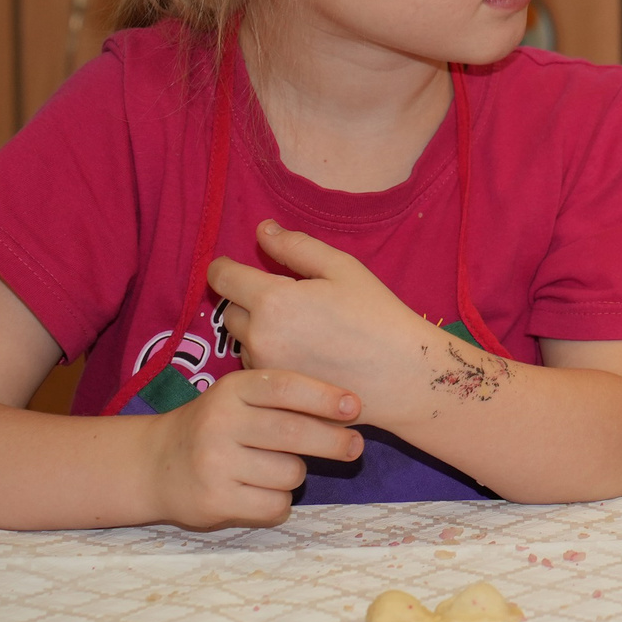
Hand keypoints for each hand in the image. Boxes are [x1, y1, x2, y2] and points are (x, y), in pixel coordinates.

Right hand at [144, 367, 363, 529]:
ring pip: (289, 473)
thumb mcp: (240, 398)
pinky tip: (262, 493)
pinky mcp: (214, 501)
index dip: (324, 396)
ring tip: (274, 469)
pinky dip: (280, 502)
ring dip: (295, 475)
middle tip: (354, 446)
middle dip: (333, 441)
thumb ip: (284, 399)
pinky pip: (274, 505)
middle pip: (293, 433)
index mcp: (232, 390)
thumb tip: (349, 408)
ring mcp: (215, 464)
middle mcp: (220, 423)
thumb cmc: (217, 426)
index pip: (285, 387)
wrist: (155, 463)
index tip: (354, 406)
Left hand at [209, 220, 440, 416]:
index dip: (225, 266)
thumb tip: (262, 229)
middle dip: (247, 300)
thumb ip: (295, 246)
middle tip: (284, 300)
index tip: (235, 266)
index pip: (222, 277)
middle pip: (229, 310)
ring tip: (299, 330)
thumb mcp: (342, 268)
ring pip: (242, 340)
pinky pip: (256, 365)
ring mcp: (263, 368)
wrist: (400, 374)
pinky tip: (303, 354)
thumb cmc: (375, 314)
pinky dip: (269, 355)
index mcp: (272, 300)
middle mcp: (258, 336)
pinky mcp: (273, 391)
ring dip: (257, 330)